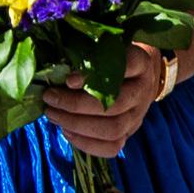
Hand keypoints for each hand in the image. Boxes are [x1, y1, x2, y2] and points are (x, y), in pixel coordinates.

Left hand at [38, 40, 171, 161]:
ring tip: (53, 115)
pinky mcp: (130, 132)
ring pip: (112, 129)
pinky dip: (86, 143)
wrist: (140, 74)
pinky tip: (66, 131)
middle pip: (114, 106)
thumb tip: (59, 73)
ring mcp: (139, 115)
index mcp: (141, 62)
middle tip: (50, 98)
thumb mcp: (104, 45)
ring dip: (77, 125)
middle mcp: (143, 90)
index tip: (68, 80)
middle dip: (75, 106)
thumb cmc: (113, 56)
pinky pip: (112, 147)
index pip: (128, 66)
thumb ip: (87, 54)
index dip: (97, 75)